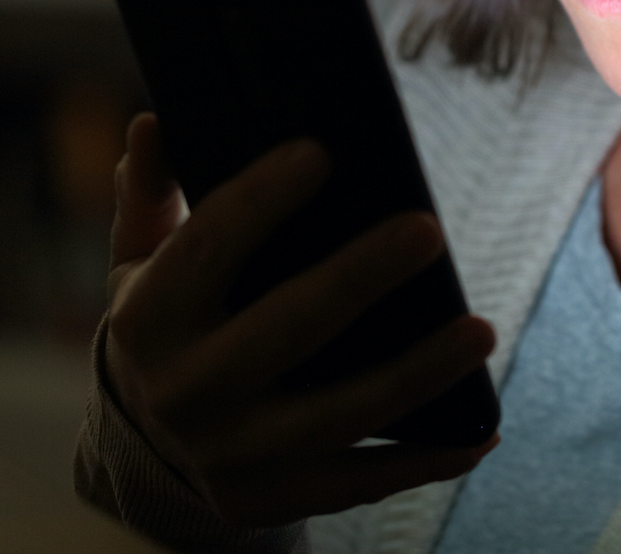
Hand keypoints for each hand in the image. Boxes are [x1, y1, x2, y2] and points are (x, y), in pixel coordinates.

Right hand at [102, 114, 498, 525]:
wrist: (147, 447)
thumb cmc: (169, 323)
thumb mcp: (140, 261)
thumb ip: (148, 193)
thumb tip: (152, 123)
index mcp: (150, 318)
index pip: (206, 246)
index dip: (260, 200)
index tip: (319, 153)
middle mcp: (186, 390)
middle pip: (284, 328)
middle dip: (359, 278)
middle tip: (427, 230)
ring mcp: (233, 454)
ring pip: (339, 415)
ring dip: (417, 375)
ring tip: (480, 331)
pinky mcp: (274, 498)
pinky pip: (363, 484)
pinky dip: (427, 462)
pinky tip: (480, 433)